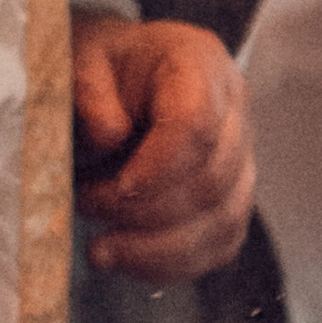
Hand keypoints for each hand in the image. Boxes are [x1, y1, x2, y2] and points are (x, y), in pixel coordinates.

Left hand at [73, 16, 253, 279]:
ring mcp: (241, 156)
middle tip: (87, 205)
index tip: (115, 190)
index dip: (159, 167)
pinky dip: (173, 264)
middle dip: (145, 211)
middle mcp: (234, 108)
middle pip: (212, 179)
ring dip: (157, 248)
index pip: (197, 123)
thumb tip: (110, 136)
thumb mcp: (79, 58)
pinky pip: (220, 244)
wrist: (120, 75)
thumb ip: (88, 89)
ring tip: (101, 249)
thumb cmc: (102, 67)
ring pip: (223, 221)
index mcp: (198, 62)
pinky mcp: (233, 197)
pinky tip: (128, 260)